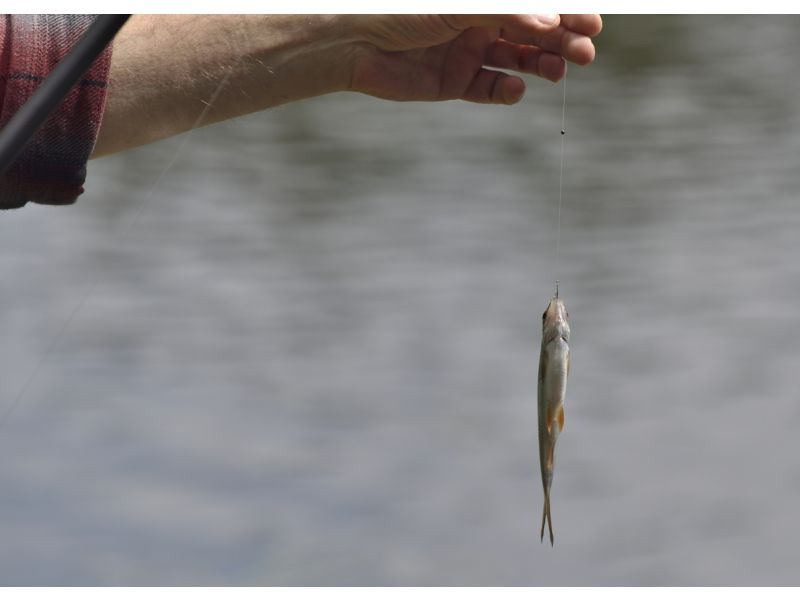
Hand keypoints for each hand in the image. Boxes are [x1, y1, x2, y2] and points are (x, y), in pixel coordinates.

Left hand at [346, 14, 601, 104]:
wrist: (352, 40)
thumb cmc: (402, 8)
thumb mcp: (461, 4)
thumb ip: (507, 11)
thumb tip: (552, 21)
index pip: (535, 5)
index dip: (567, 12)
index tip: (593, 24)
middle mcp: (478, 20)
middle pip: (532, 31)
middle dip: (561, 40)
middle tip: (585, 54)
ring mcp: (467, 51)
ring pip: (515, 60)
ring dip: (541, 64)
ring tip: (559, 71)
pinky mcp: (453, 82)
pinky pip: (488, 88)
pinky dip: (505, 90)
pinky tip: (516, 87)